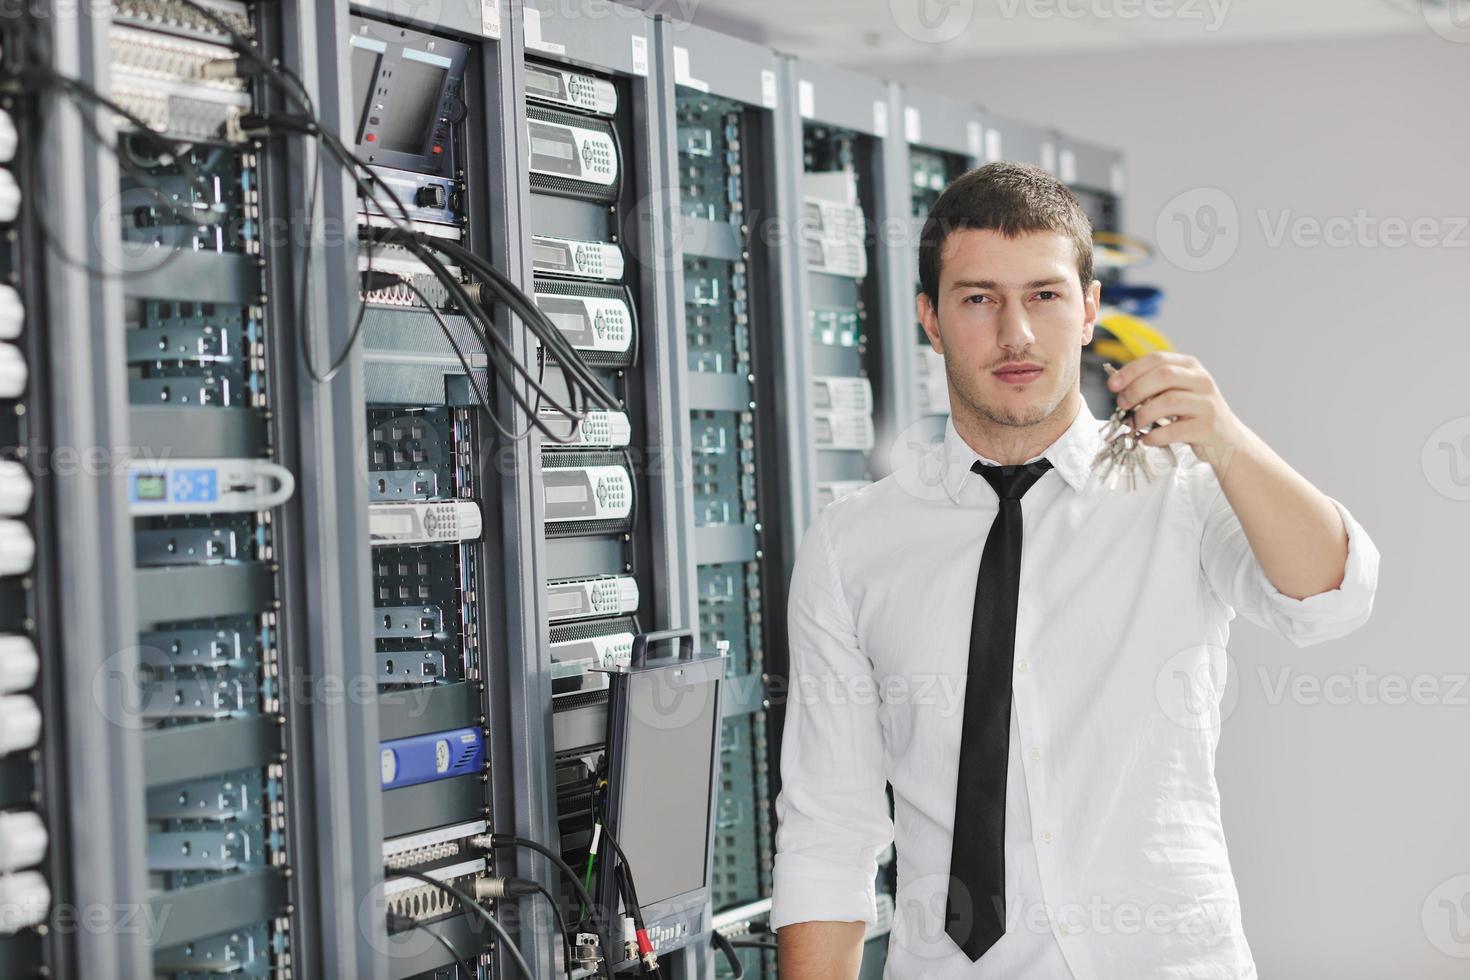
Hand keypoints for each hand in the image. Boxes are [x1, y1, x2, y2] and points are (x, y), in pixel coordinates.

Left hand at [1106, 351, 1245, 467]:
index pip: (1157, 359)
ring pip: (1168, 401)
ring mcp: (1207, 403)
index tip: (1112, 385)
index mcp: (1190, 366)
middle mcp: (1202, 380)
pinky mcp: (1207, 427)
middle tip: (1121, 405)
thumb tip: (1116, 386)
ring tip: (1133, 425)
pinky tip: (1146, 439)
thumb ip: (1151, 386)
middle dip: (1135, 390)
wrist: (1226, 441)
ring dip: (1143, 415)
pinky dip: (1154, 436)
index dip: (1131, 371)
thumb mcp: (1175, 392)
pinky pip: (1174, 430)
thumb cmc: (1191, 415)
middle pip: (1164, 376)